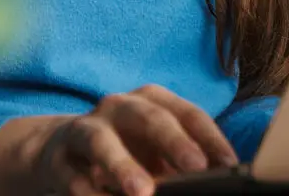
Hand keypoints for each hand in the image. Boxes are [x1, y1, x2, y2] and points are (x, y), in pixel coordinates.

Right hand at [0, 85, 239, 195]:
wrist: (59, 151)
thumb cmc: (126, 150)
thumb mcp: (155, 151)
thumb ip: (181, 162)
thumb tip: (216, 179)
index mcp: (152, 101)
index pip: (188, 113)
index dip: (211, 137)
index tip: (231, 163)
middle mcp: (120, 107)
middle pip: (150, 117)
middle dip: (174, 142)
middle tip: (196, 167)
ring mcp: (86, 128)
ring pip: (102, 141)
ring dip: (122, 167)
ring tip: (142, 191)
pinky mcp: (57, 158)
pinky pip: (73, 176)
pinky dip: (88, 193)